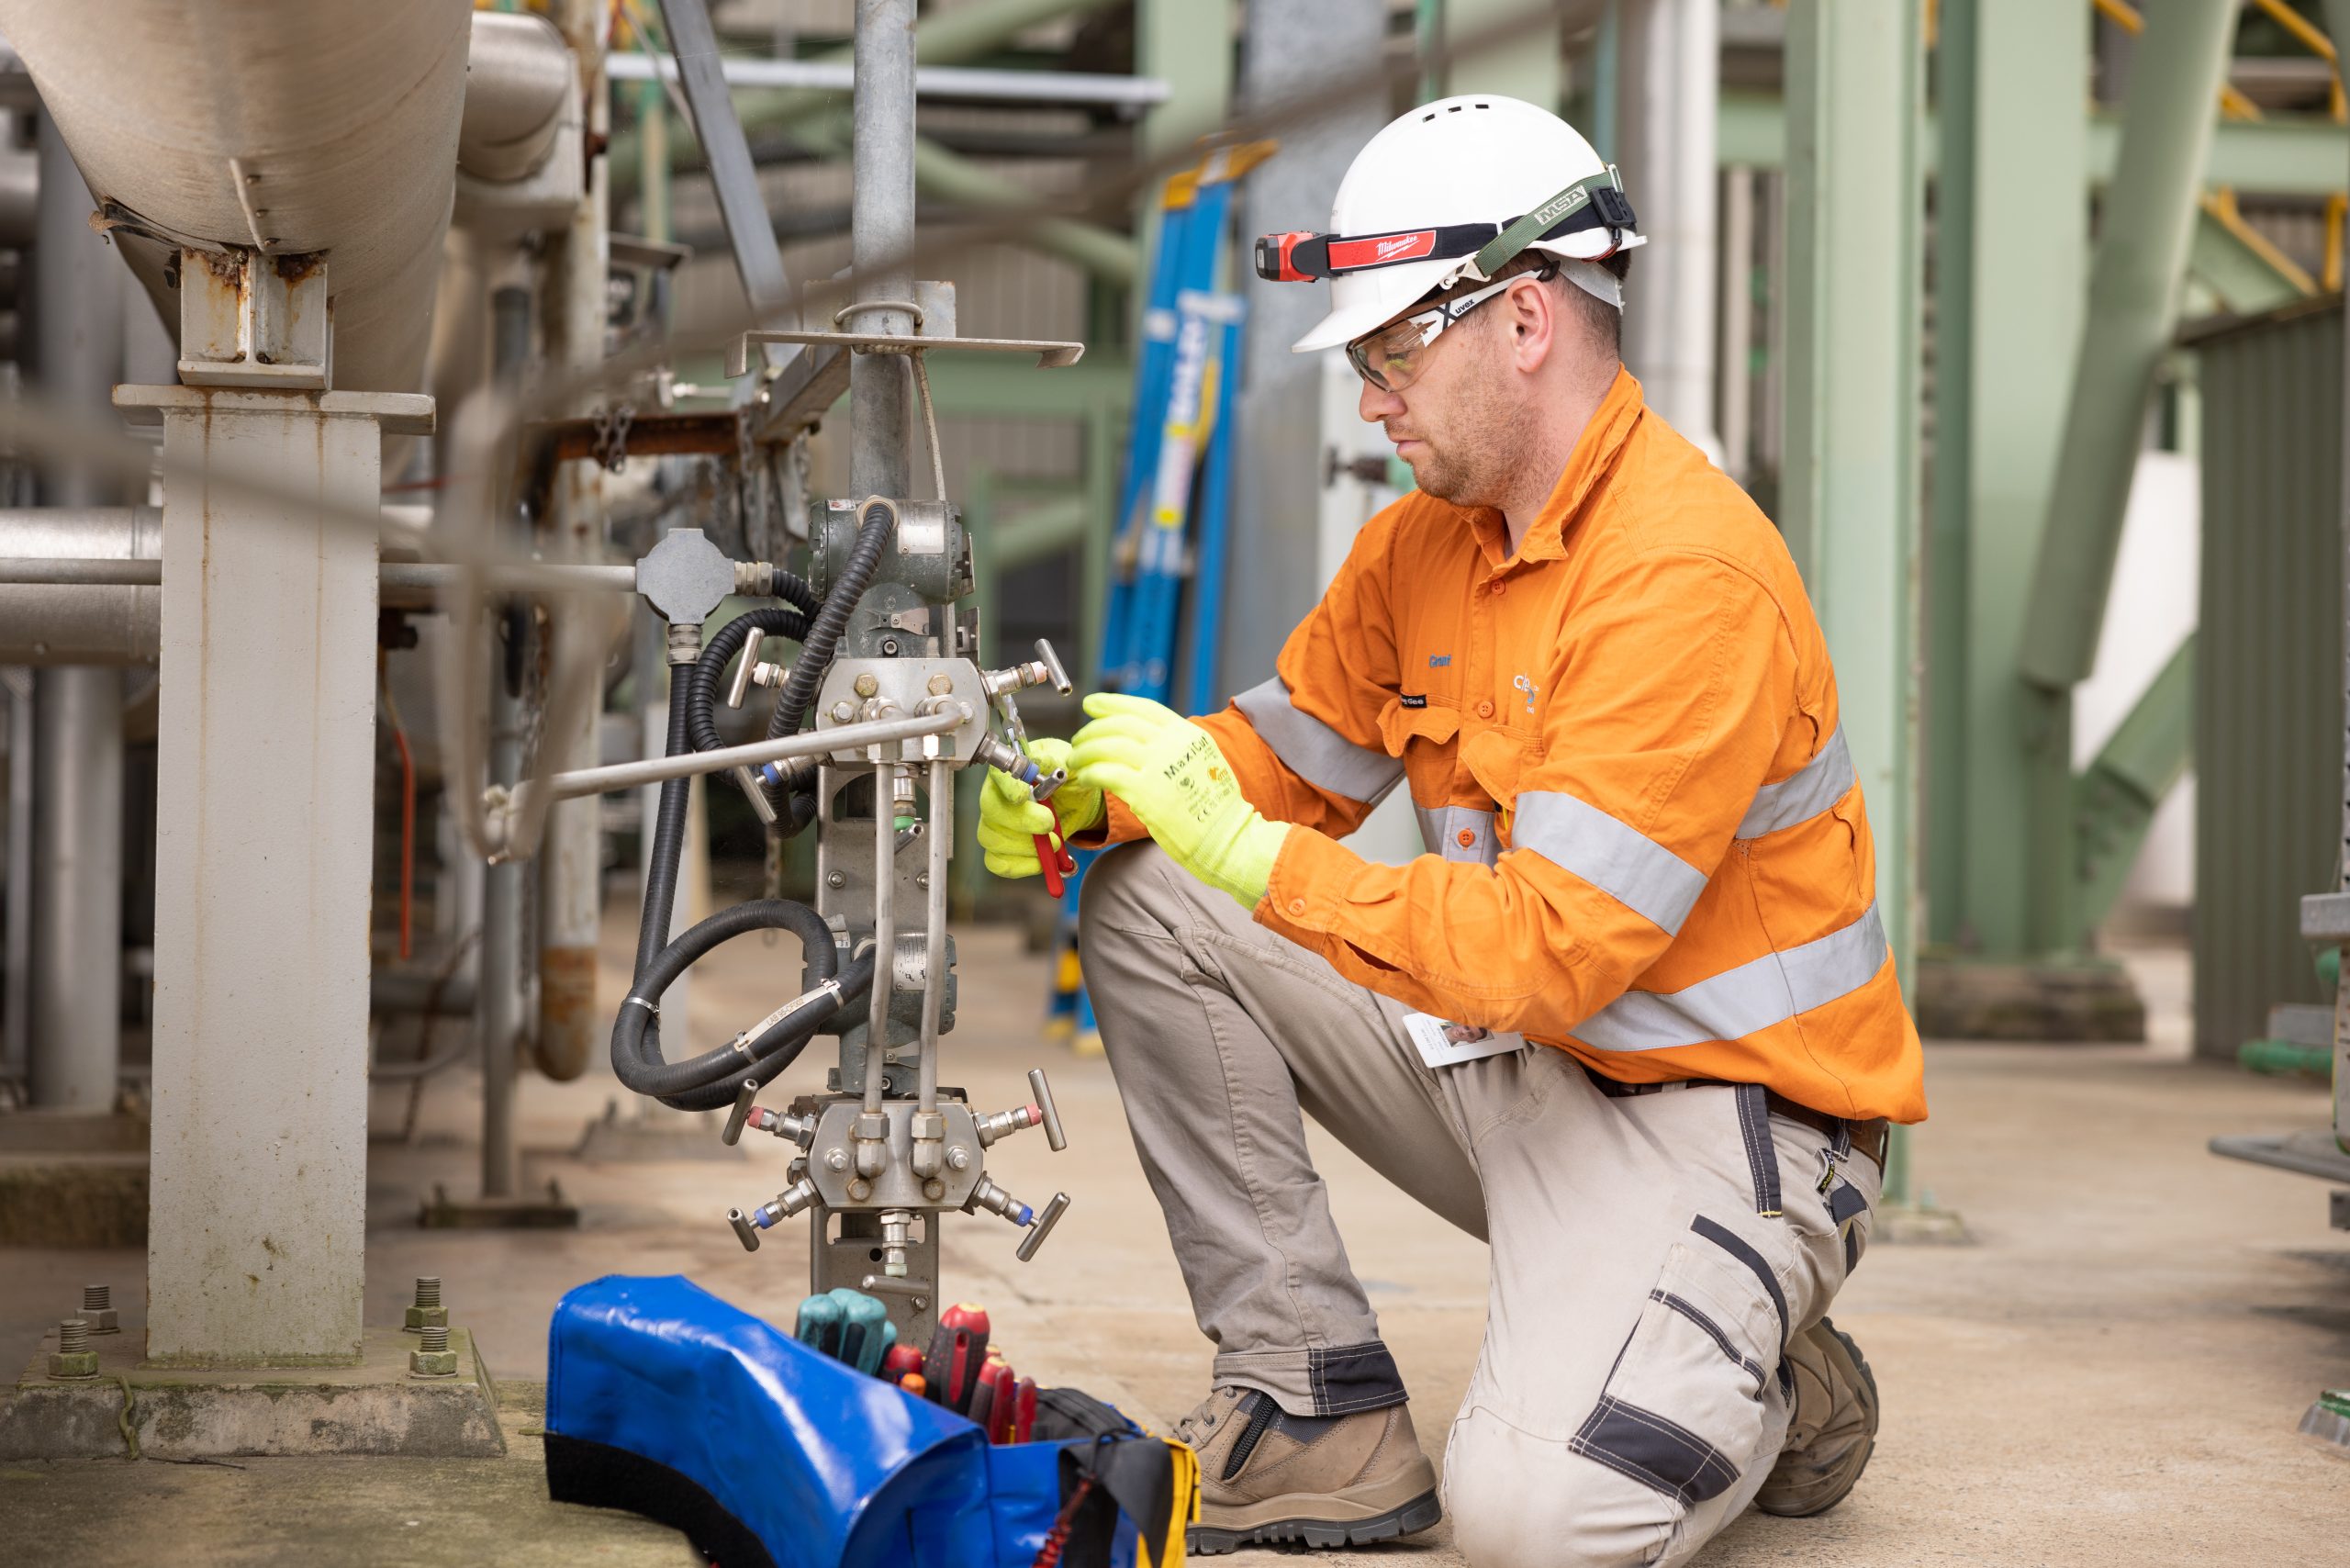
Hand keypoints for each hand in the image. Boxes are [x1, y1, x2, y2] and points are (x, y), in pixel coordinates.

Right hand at [975, 737, 1102, 879]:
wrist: (1074, 801)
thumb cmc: (1065, 778)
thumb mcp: (1067, 762)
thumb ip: (1055, 760)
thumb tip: (1039, 761)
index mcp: (1010, 772)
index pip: (997, 775)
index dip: (1007, 787)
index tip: (1023, 796)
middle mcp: (996, 798)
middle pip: (992, 811)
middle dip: (1022, 821)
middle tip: (1049, 824)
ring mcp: (995, 826)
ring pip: (993, 840)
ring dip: (1026, 846)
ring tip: (1055, 842)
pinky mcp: (1002, 850)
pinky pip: (998, 864)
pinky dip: (1022, 867)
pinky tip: (1042, 861)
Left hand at [1068, 693, 1288, 908]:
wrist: (1228, 838)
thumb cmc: (1215, 808)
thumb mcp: (1203, 762)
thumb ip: (1176, 748)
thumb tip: (1142, 741)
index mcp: (1188, 734)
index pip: (1143, 708)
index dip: (1113, 703)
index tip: (1092, 703)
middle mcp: (1173, 744)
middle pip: (1120, 725)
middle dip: (1092, 730)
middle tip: (1078, 740)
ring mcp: (1158, 767)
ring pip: (1107, 746)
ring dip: (1084, 752)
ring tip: (1075, 760)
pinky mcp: (1145, 793)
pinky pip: (1105, 773)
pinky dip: (1090, 773)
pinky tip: (1085, 778)